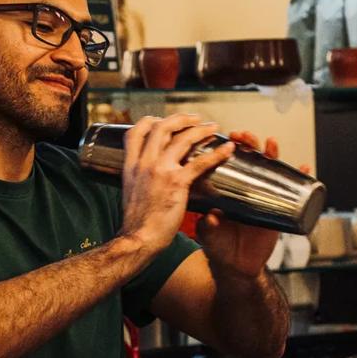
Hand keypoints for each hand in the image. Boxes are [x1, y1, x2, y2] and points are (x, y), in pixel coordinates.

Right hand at [118, 114, 234, 259]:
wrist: (138, 238)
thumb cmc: (136, 222)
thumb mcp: (129, 191)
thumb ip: (137, 178)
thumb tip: (146, 174)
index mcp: (131, 165)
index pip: (136, 132)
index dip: (150, 121)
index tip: (162, 120)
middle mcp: (144, 162)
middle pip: (162, 127)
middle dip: (181, 118)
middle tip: (194, 119)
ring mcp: (160, 170)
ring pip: (183, 139)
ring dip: (201, 129)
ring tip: (213, 127)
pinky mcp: (177, 182)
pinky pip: (201, 162)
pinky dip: (217, 153)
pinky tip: (228, 150)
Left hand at [196, 134, 309, 279]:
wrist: (236, 268)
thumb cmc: (219, 247)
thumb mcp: (209, 235)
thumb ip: (208, 226)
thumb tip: (212, 215)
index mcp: (228, 192)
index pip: (229, 164)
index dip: (229, 150)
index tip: (226, 138)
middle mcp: (246, 191)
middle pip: (251, 161)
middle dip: (249, 144)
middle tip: (243, 136)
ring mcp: (263, 199)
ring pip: (271, 171)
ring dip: (273, 154)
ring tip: (271, 143)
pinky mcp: (279, 211)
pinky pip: (292, 193)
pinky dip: (300, 179)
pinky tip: (304, 169)